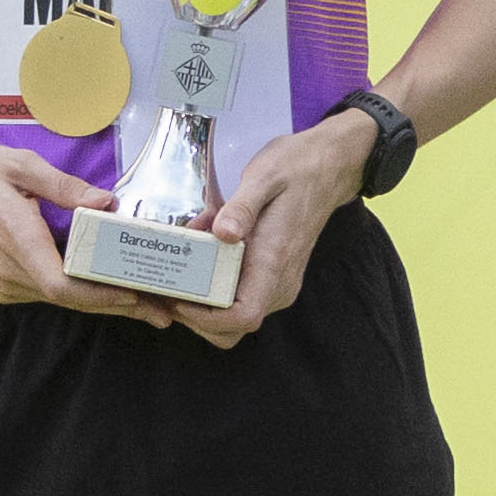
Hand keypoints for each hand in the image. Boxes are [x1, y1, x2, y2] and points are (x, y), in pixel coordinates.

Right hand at [0, 122, 158, 319]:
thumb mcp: (19, 165)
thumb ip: (64, 187)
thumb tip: (105, 202)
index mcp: (14, 238)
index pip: (62, 285)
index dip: (102, 296)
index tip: (138, 297)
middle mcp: (7, 268)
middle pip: (70, 299)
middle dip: (118, 305)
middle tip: (164, 310)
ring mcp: (1, 280)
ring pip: (60, 299)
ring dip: (102, 301)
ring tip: (147, 301)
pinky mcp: (0, 281)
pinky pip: (46, 292)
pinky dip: (79, 293)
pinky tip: (108, 288)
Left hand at [177, 101, 375, 348]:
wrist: (329, 168)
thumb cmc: (296, 170)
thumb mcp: (265, 177)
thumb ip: (242, 207)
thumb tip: (222, 232)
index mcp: (275, 261)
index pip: (243, 316)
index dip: (207, 319)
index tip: (180, 299)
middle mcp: (280, 282)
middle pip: (235, 328)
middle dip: (196, 318)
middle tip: (166, 290)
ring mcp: (279, 283)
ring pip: (236, 319)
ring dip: (204, 306)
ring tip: (180, 274)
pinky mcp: (274, 277)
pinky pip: (242, 301)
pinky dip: (215, 292)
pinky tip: (200, 260)